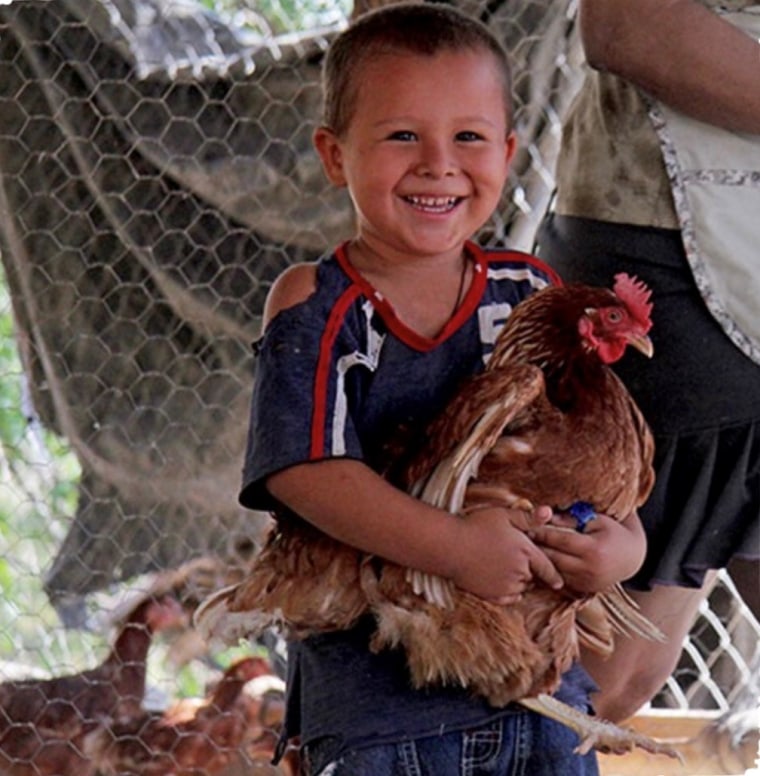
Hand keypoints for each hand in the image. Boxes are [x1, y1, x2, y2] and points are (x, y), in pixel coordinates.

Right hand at [450, 505, 562, 603]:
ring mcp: (506, 585)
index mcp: (526, 551)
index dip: (553, 575)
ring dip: (517, 581)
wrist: (451, 546)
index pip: (547, 567)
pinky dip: (507, 592)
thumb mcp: (504, 515)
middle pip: (532, 577)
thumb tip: (549, 512)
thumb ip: (528, 517)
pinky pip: (508, 598)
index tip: (558, 582)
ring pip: (520, 588)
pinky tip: (496, 580)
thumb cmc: (476, 526)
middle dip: (527, 570)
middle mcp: (520, 571)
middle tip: (510, 559)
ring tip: (500, 567)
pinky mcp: (493, 596)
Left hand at [529, 510, 645, 591]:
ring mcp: (587, 583)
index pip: (560, 540)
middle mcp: (590, 570)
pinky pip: (561, 578)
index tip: (528, 524)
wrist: (632, 558)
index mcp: (594, 550)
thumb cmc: (613, 532)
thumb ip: (570, 519)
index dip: (542, 532)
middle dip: (537, 547)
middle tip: (520, 536)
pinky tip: (539, 560)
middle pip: (553, 557)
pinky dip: (550, 569)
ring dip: (540, 560)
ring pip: (554, 570)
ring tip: (525, 548)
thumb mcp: (596, 520)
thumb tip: (545, 514)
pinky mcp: (583, 590)